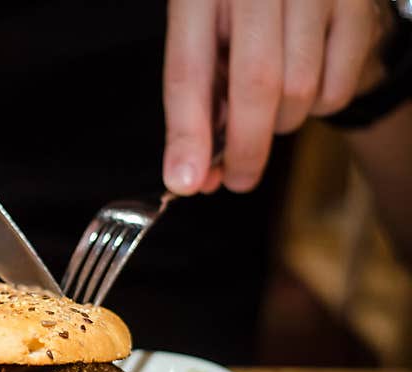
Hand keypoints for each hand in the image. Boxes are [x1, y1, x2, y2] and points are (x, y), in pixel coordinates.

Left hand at [162, 0, 390, 194]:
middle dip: (244, 148)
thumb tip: (192, 171)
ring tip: (266, 105)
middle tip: (237, 180)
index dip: (188, 134)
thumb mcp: (200, 35)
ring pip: (299, 91)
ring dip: (279, 122)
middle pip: (256, 84)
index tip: (186, 182)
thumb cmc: (235, 8)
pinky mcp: (357, 8)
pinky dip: (316, 107)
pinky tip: (302, 86)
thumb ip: (195, 98)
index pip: (189, 71)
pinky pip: (335, 90)